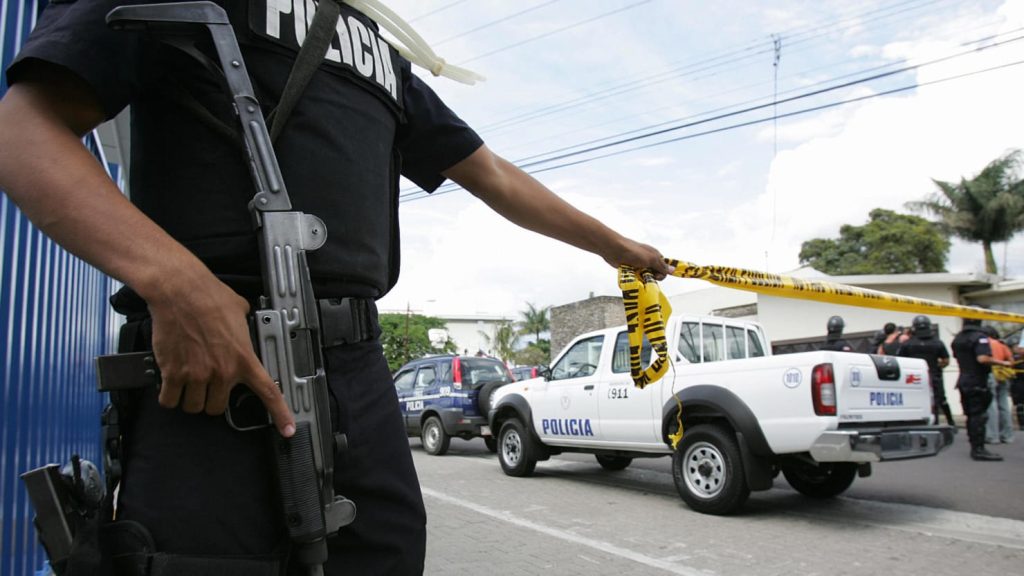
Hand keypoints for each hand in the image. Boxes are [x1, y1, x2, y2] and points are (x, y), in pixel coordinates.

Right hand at [146, 273, 295, 436]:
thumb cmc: (210, 296)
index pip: (268, 393)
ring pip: (193, 407)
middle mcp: (222, 372)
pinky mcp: (173, 373)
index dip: (280, 415)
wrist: (180, 291)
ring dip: (190, 398)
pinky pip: (169, 401)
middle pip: (217, 408)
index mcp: (244, 358)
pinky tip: (170, 385)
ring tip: (187, 380)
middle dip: (211, 399)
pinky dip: (169, 396)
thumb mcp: (241, 312)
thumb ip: (245, 329)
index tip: (287, 430)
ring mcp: (196, 375)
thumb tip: (244, 329)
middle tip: (207, 384)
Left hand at [603, 238, 674, 279]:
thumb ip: (661, 266)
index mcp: (655, 256)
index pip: (664, 269)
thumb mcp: (651, 259)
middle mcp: (648, 261)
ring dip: (642, 279)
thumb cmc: (633, 252)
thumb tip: (673, 270)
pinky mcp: (631, 269)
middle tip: (644, 274)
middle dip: (651, 277)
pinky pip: (636, 278)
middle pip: (654, 274)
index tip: (656, 276)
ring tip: (636, 275)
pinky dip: (635, 279)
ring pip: (645, 277)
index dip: (661, 274)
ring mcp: (639, 265)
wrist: (614, 250)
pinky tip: (631, 277)